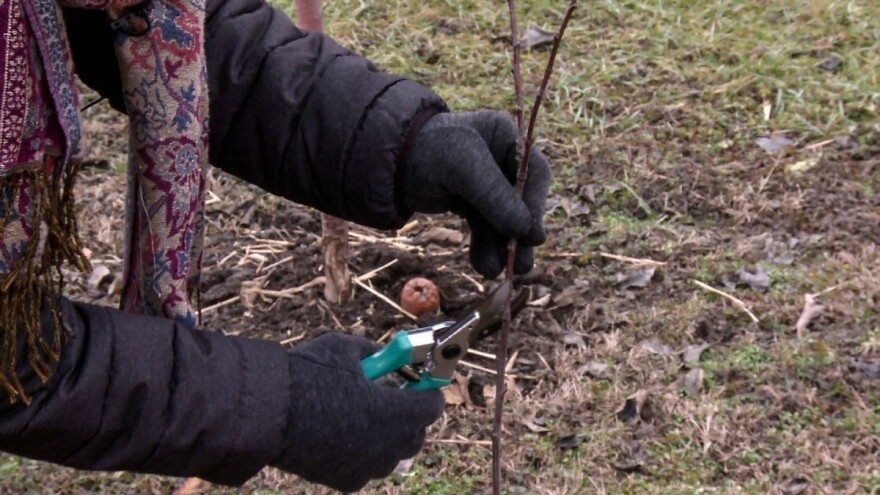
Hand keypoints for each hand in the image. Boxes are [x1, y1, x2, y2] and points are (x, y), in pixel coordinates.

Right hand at [272, 334, 444, 491]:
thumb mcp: (345, 349)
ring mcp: (366, 466)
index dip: (428, 391)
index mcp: (395, 412)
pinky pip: (366, 467)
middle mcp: (387, 445)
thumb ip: (374, 353)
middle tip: (393, 397)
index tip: (420, 382)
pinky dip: (364, 453)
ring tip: (365, 414)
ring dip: (388, 435)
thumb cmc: (307, 375)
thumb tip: (386, 354)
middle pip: (416, 435)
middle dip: (410, 415)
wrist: (267, 412)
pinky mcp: (345, 480)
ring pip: (392, 455)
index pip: (432, 406)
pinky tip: (345, 433)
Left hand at [404, 110, 550, 278]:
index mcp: (505, 136)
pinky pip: (485, 228)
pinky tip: (482, 266)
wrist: (385, 164)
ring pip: (503, 220)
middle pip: (521, 201)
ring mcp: (487, 184)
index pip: (534, 173)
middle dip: (518, 235)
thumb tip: (527, 232)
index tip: (534, 237)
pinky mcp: (471, 203)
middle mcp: (501, 159)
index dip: (536, 205)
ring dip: (500, 247)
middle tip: (522, 266)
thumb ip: (494, 196)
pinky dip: (485, 247)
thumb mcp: (461, 167)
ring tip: (493, 272)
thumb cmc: (425, 151)